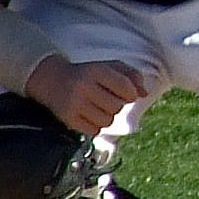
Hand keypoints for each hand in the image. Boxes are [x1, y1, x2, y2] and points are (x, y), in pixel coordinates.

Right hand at [26, 55, 145, 134]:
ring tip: (98, 107)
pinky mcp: (68, 119)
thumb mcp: (109, 67)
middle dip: (117, 105)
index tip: (126, 94)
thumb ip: (131, 75)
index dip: (130, 94)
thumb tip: (145, 93)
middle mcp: (84, 86)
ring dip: (107, 117)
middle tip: (107, 99)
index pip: (125, 88)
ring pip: (107, 122)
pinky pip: (94, 131)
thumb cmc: (88, 74)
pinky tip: (89, 115)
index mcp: (96, 71)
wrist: (52, 80)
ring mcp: (75, 104)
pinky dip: (96, 126)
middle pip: (117, 107)